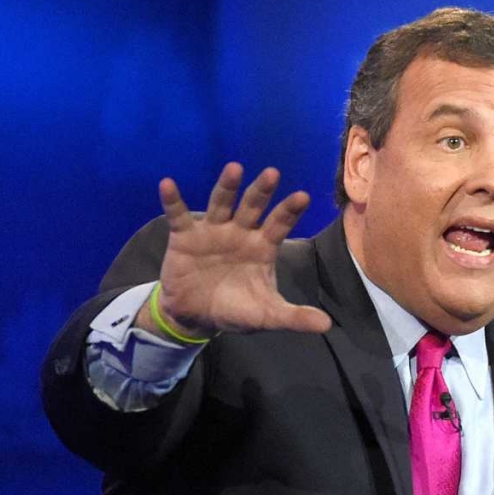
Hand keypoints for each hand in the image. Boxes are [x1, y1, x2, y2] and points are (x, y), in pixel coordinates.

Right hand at [140, 162, 331, 340]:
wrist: (197, 317)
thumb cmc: (237, 309)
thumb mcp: (266, 315)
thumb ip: (294, 317)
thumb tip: (326, 325)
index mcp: (263, 246)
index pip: (279, 224)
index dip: (289, 210)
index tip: (303, 196)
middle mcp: (240, 232)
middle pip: (253, 206)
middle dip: (261, 191)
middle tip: (272, 173)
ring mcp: (213, 230)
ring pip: (220, 203)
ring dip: (226, 187)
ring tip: (234, 168)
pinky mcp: (185, 236)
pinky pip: (178, 215)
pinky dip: (173, 201)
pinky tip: (167, 184)